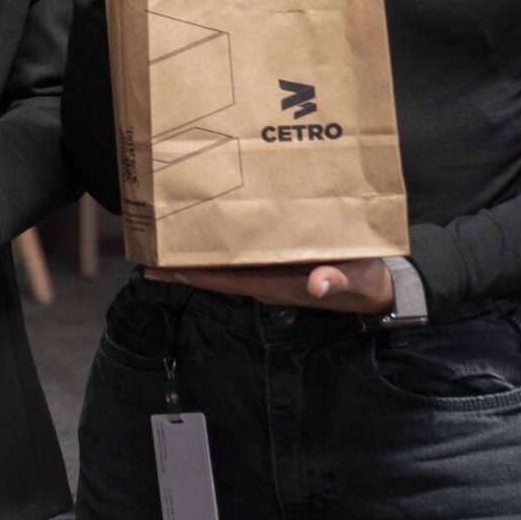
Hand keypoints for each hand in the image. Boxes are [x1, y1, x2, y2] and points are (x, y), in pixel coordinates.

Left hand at [141, 258, 393, 314]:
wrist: (376, 287)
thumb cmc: (363, 279)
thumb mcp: (355, 279)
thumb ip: (337, 279)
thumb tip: (318, 283)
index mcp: (275, 283)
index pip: (222, 279)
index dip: (189, 274)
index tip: (157, 269)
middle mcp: (263, 279)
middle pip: (212, 272)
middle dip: (180, 264)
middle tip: (144, 253)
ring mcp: (267, 272)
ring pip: (222, 264)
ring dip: (194, 254)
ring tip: (162, 239)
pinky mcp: (275, 263)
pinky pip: (239, 256)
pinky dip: (218, 245)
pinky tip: (203, 232)